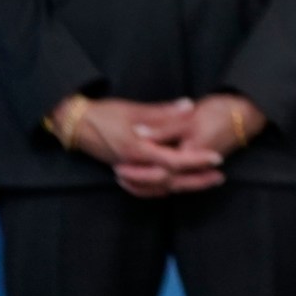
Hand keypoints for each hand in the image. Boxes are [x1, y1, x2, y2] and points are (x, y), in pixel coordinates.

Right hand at [54, 96, 225, 196]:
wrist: (75, 124)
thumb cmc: (104, 114)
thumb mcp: (134, 109)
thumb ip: (163, 112)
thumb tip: (189, 107)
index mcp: (137, 149)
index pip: (173, 159)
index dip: (196, 160)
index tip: (217, 159)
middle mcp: (132, 165)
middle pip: (170, 179)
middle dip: (196, 179)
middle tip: (219, 177)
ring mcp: (127, 170)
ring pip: (159, 186)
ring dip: (183, 185)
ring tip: (205, 181)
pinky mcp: (123, 170)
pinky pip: (145, 188)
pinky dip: (161, 189)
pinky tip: (174, 186)